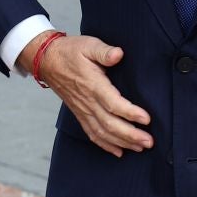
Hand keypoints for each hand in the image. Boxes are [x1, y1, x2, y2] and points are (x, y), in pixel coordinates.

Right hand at [22, 33, 151, 156]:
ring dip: (122, 142)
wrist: (47, 61)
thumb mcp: (88, 45)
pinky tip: (119, 151)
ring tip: (140, 148)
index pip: (113, 103)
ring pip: (102, 132)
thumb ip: (104, 51)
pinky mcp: (80, 114)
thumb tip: (118, 54)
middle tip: (149, 141)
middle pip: (110, 124)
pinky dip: (105, 145)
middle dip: (130, 135)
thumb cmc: (71, 51)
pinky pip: (92, 133)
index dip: (130, 113)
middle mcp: (88, 101)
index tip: (147, 119)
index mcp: (92, 85)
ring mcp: (83, 110)